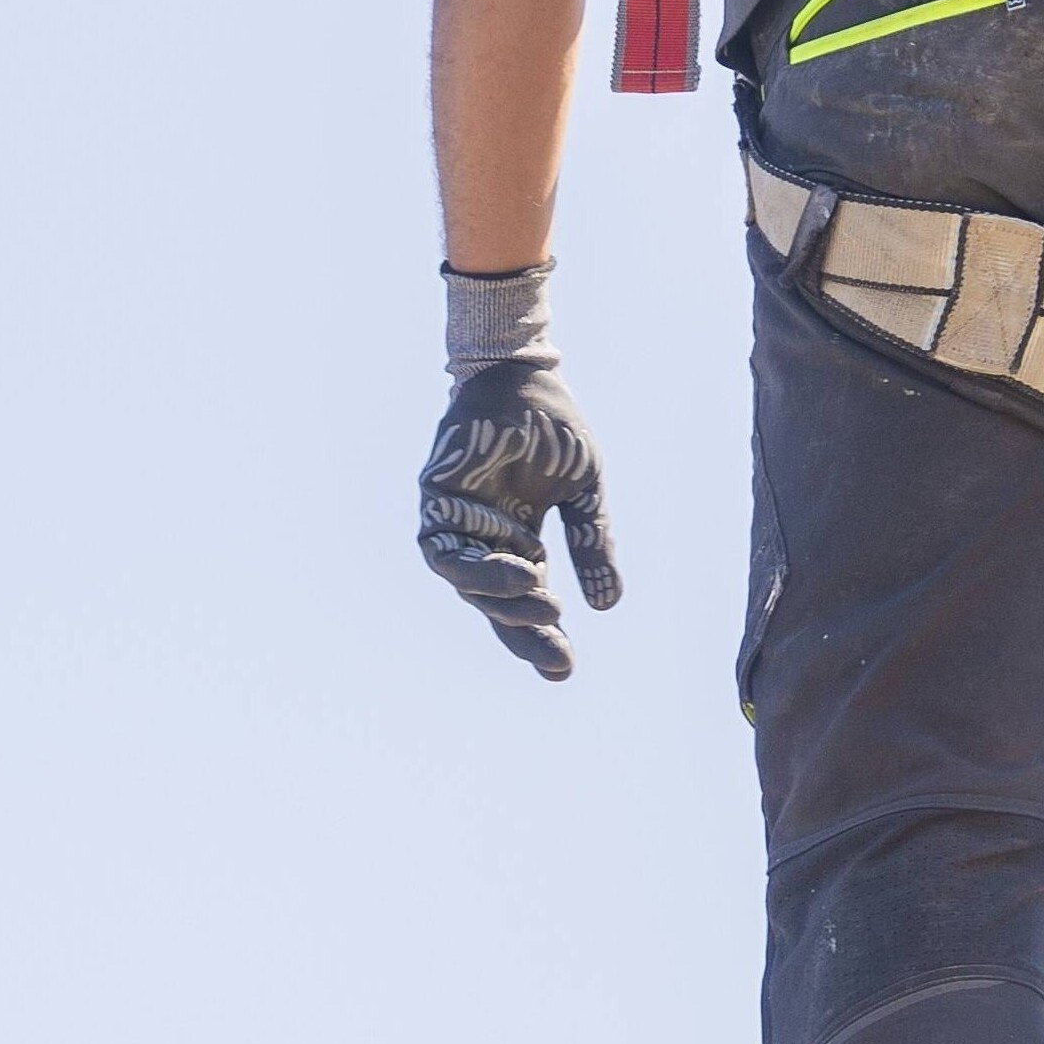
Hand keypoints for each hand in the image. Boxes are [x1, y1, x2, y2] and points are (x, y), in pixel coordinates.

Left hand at [419, 351, 616, 677]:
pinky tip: (522, 561)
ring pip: (464, 580)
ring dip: (500, 599)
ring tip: (543, 600)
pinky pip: (444, 545)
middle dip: (523, 631)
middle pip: (492, 603)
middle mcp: (484, 535)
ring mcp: (458, 518)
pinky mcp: (435, 496)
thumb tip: (607, 604)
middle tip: (558, 646)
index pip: (524, 602)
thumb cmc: (553, 426)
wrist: (526, 375)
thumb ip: (591, 544)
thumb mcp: (584, 492)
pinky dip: (476, 563)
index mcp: (517, 539)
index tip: (563, 669)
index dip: (539, 639)